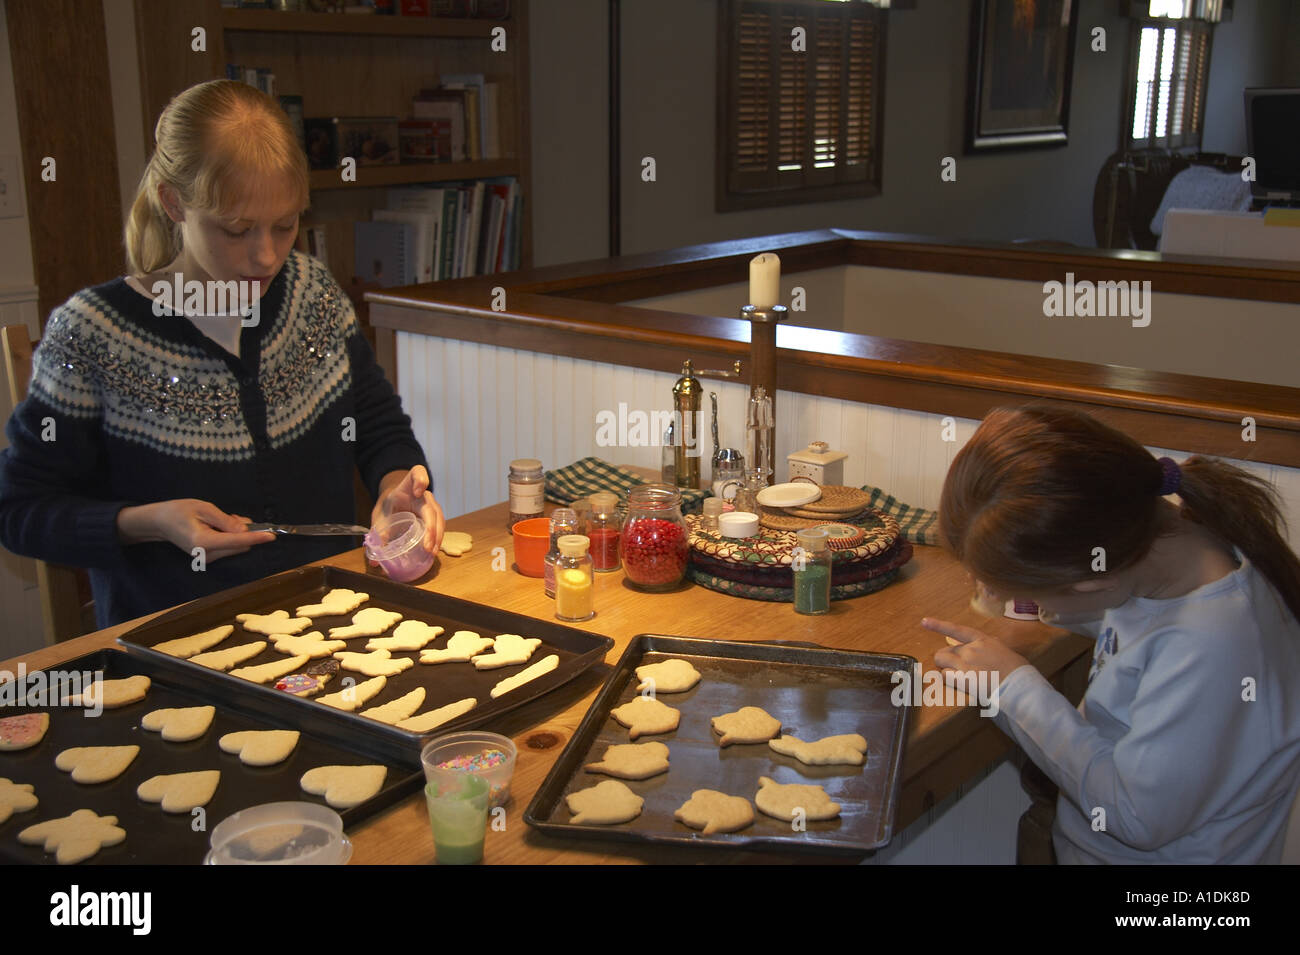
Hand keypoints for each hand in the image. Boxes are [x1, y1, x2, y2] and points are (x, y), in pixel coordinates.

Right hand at [117, 499, 275, 561]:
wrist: (159, 522)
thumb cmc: (179, 511)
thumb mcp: (204, 508)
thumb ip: (226, 521)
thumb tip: (245, 529)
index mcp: (204, 542)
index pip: (237, 541)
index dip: (256, 537)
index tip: (272, 536)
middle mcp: (206, 554)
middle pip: (239, 545)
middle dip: (244, 531)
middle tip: (233, 516)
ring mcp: (207, 558)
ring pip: (235, 546)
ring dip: (237, 533)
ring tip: (222, 519)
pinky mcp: (208, 557)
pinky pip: (228, 547)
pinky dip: (230, 536)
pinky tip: (219, 526)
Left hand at [372, 466, 444, 555]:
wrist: (396, 502)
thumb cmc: (388, 506)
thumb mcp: (380, 516)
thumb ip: (377, 534)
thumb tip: (373, 561)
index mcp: (407, 486)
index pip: (418, 473)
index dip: (420, 480)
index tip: (418, 492)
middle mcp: (423, 495)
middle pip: (432, 508)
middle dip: (431, 528)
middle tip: (427, 546)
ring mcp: (431, 506)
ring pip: (439, 519)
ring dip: (437, 536)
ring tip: (432, 552)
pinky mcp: (435, 517)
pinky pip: (440, 526)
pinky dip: (437, 538)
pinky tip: (433, 550)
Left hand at [923, 617, 1030, 688]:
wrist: (1018, 684)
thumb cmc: (1017, 670)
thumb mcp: (1004, 651)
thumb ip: (990, 647)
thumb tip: (988, 645)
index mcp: (982, 640)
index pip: (956, 630)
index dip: (938, 625)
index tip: (924, 621)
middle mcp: (970, 649)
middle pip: (944, 650)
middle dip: (946, 658)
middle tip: (954, 667)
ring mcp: (964, 663)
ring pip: (940, 661)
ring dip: (944, 667)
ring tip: (956, 675)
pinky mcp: (961, 678)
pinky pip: (944, 675)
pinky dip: (947, 679)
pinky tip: (958, 682)